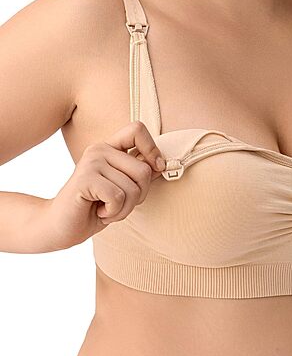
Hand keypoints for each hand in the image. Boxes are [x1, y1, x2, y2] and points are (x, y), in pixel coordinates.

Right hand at [45, 121, 164, 249]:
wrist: (63, 226)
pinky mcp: (85, 178)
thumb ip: (141, 173)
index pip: (137, 129)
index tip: (155, 168)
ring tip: (107, 207)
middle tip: (119, 202)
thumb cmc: (97, 206)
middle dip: (139, 195)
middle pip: (144, 170)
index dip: (152, 149)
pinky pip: (118, 197)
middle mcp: (100, 149)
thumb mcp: (125, 187)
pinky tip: (100, 211)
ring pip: (133, 188)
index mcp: (110, 147)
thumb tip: (163, 164)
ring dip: (125, 208)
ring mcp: (92, 162)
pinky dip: (114, 212)